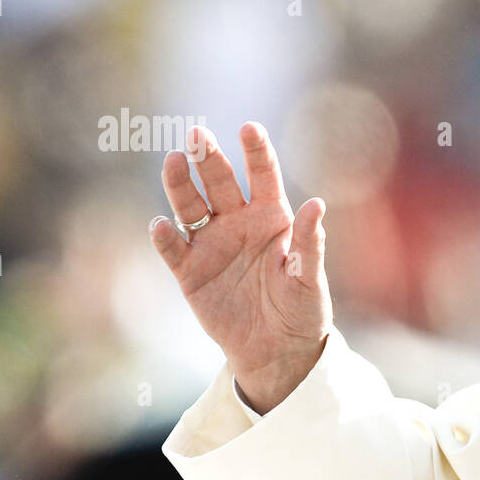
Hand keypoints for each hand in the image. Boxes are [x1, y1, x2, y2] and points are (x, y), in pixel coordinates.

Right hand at [149, 123, 332, 413]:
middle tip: (197, 134)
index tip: (249, 128)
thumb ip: (309, 243)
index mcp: (272, 218)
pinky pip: (173, 248)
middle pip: (220, 182)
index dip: (256, 151)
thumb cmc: (301, 310)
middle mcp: (238, 223)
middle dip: (208, 158)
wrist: (277, 350)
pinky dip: (164, 237)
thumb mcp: (310, 279)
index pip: (263, 175)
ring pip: (190, 206)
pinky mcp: (190, 272)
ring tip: (172, 162)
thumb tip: (318, 204)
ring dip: (179, 184)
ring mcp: (211, 244)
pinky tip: (161, 225)